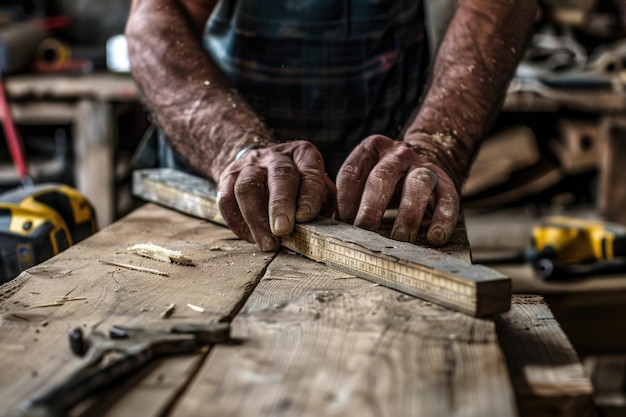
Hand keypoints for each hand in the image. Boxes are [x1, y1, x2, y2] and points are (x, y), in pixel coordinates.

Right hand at [218, 141, 335, 250]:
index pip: (309, 172)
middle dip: (280, 205)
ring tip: (267, 243)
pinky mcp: (228, 177)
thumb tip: (324, 234)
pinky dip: (237, 222)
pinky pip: (226, 199)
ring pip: (247, 188)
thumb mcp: (318, 188)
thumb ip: (323, 206)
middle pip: (278, 176)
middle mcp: (277, 157)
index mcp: (304, 155)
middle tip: (283, 230)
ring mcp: (250, 165)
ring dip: (256, 219)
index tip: (306, 217)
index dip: (308, 195)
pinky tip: (250, 237)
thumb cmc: (298, 186)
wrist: (262, 165)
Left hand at [336, 134, 461, 246]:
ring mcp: (424, 166)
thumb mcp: (366, 174)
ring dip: (408, 214)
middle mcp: (397, 154)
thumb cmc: (386, 178)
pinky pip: (447, 199)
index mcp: (371, 149)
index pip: (352, 172)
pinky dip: (442, 219)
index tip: (343, 224)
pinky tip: (435, 237)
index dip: (345, 200)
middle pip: (381, 177)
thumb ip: (350, 193)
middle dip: (371, 207)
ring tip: (401, 239)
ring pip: (417, 185)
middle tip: (364, 232)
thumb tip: (333, 228)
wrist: (427, 158)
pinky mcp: (447, 182)